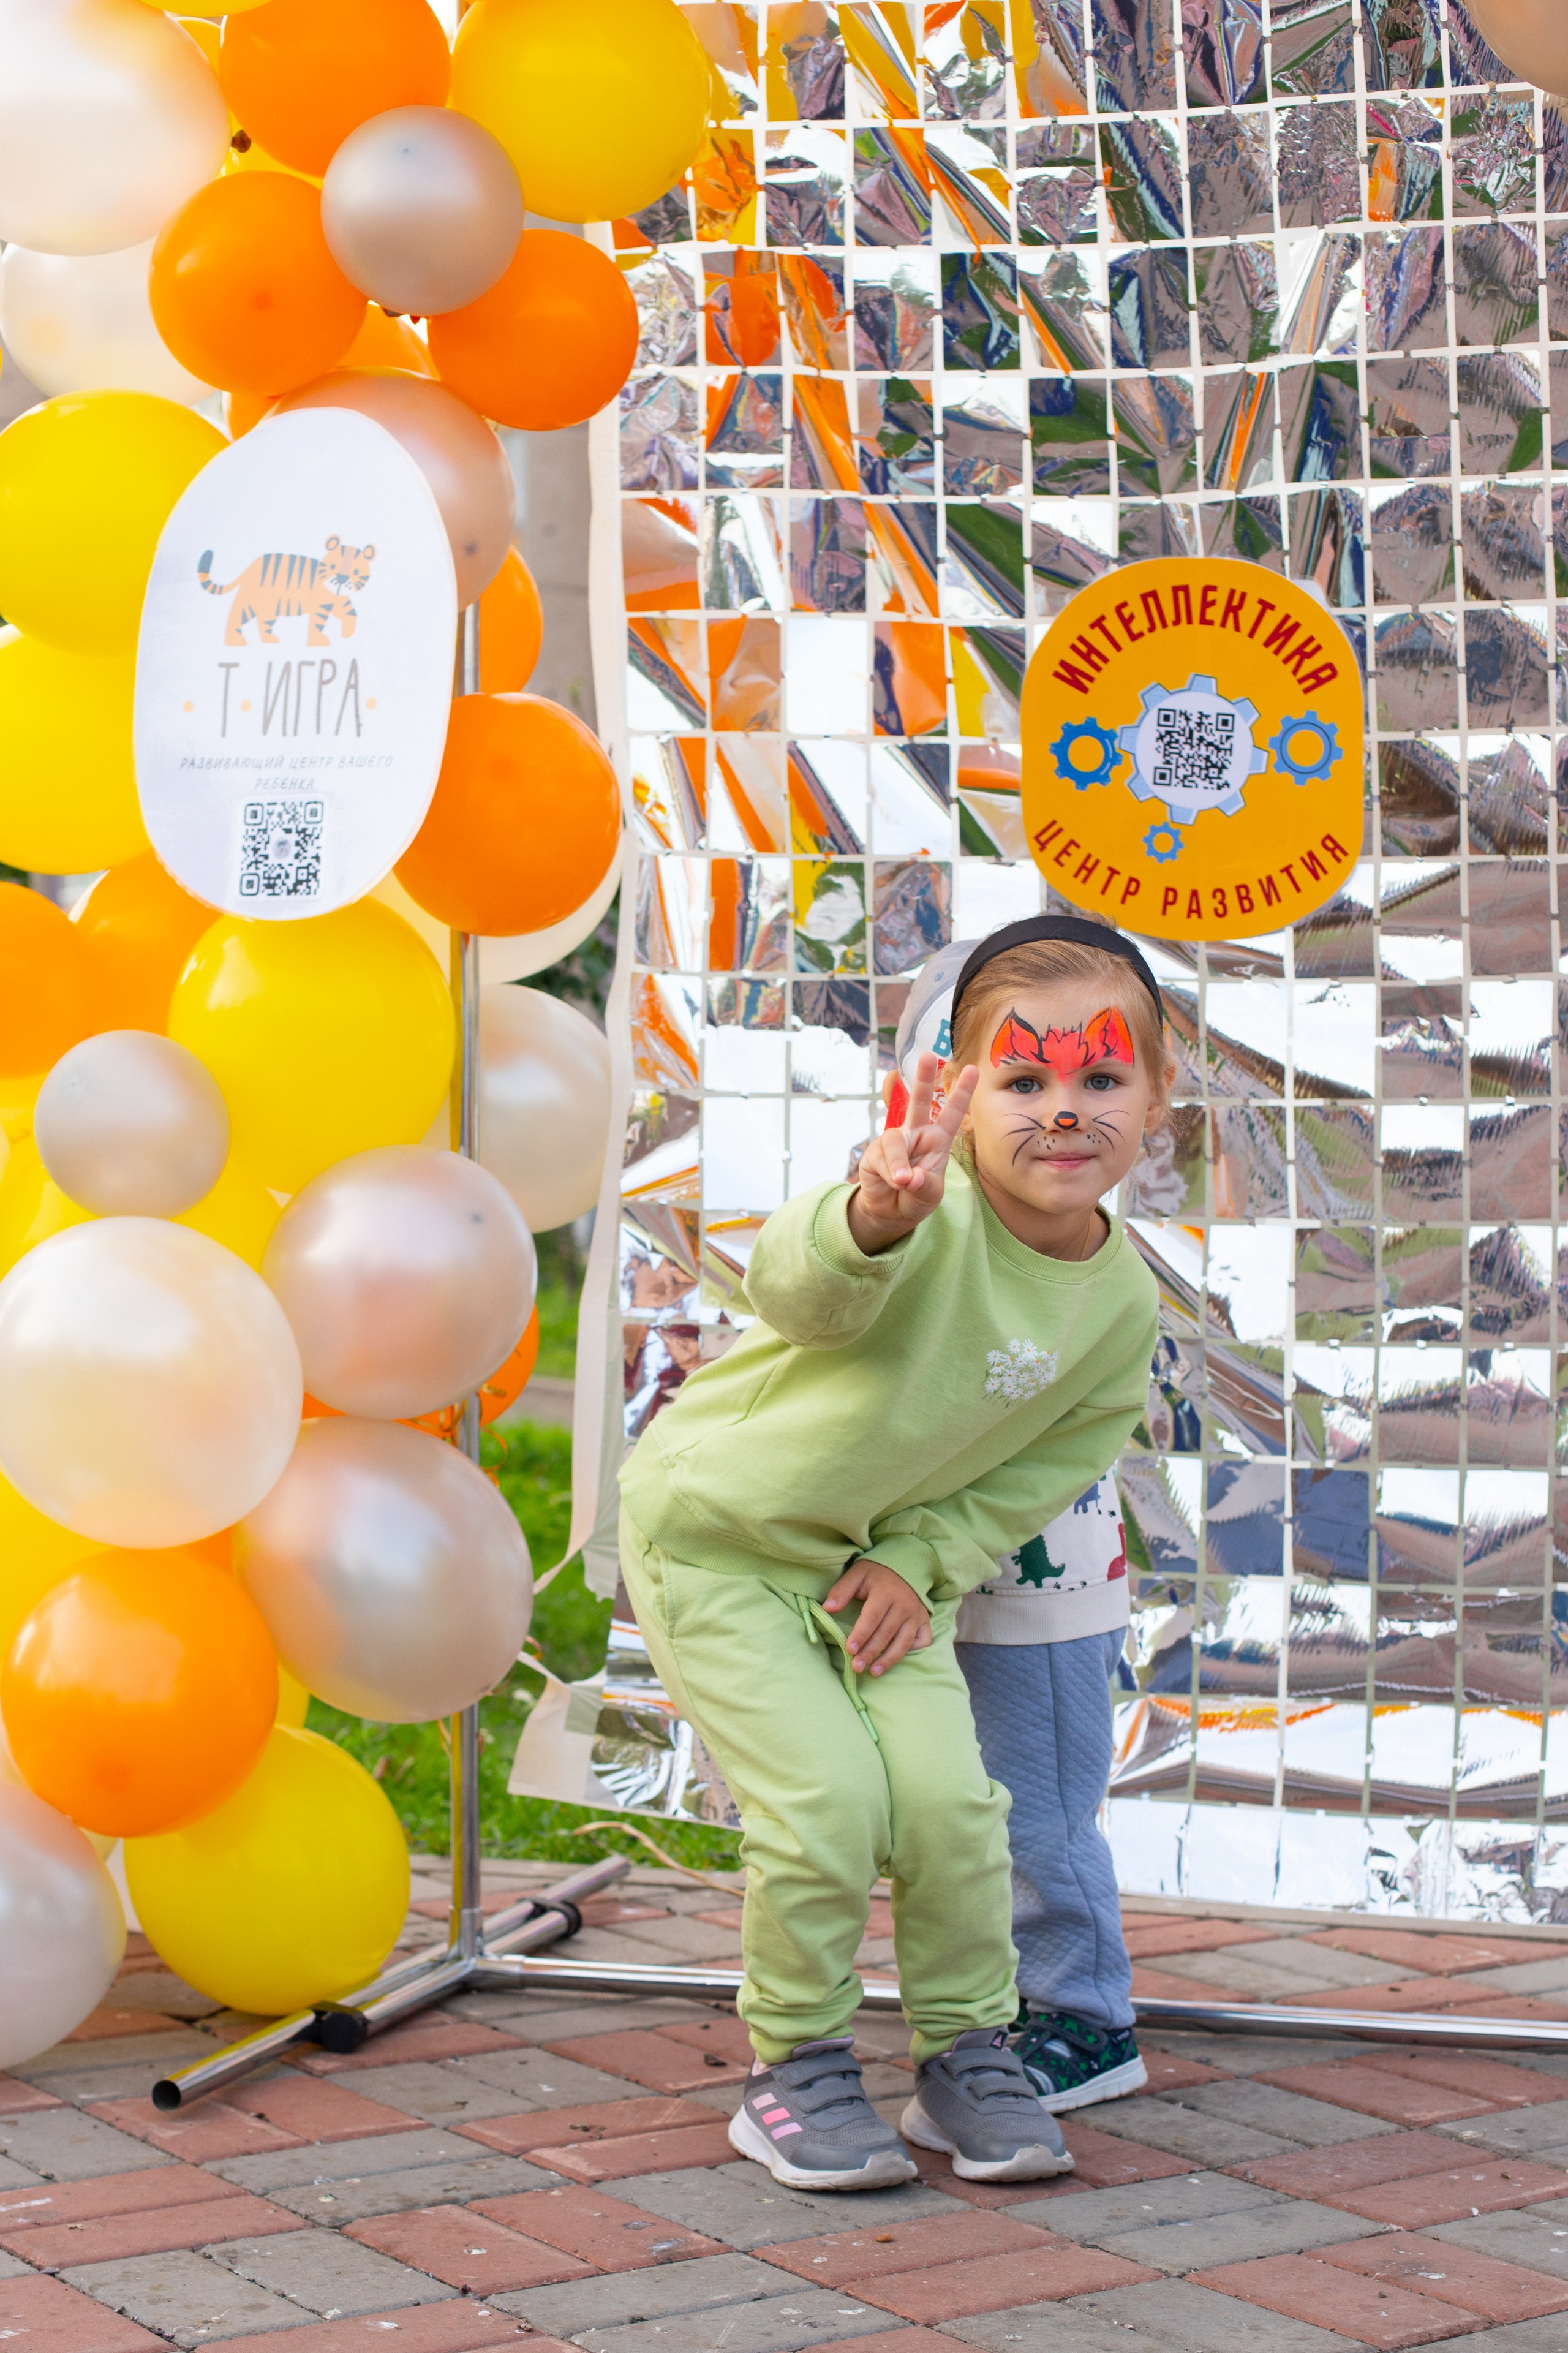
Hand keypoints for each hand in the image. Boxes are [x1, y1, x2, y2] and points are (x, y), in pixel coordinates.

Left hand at [823, 1559, 931, 1674]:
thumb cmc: (876, 1574)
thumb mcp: (857, 1574)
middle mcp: (904, 1605)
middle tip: (856, 1667)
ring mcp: (916, 1615)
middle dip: (870, 1652)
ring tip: (873, 1672)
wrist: (905, 1567)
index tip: (849, 1649)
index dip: (861, 1634)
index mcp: (886, 1592)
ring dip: (888, 1660)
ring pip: (903, 1642)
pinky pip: (922, 1641)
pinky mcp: (924, 1621)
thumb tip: (827, 1608)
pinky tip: (898, 1661)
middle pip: (886, 1633)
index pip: (872, 1617)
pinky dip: (912, 1652)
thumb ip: (842, 1590)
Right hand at [849, 1052, 978, 1253]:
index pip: (952, 1113)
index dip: (962, 1092)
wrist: (891, 1212)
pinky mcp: (874, 1154)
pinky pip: (881, 1158)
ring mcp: (893, 1142)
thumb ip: (924, 1185)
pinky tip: (893, 1183)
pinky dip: (889, 1173)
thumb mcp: (930, 1195)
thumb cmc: (917, 1197)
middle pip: (918, 1102)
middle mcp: (916, 1134)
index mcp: (937, 1139)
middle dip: (922, 1079)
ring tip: (903, 1182)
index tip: (973, 1069)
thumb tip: (909, 1176)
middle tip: (928, 1056)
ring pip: (894, 1141)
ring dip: (899, 1163)